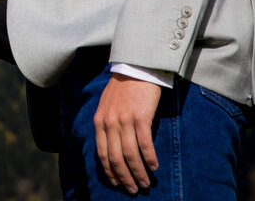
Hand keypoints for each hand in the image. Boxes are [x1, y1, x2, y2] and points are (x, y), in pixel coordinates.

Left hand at [93, 74, 161, 192]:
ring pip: (130, 155)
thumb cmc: (123, 86)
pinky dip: (149, 159)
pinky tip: (154, 166)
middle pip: (115, 158)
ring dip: (138, 172)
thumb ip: (106, 123)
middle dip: (124, 177)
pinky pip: (145, 145)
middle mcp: (110, 123)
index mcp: (100, 121)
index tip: (117, 183)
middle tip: (133, 189)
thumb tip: (111, 145)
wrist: (136, 66)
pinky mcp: (141, 117)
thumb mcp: (107, 104)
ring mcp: (125, 120)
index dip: (110, 172)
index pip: (102, 154)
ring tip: (146, 183)